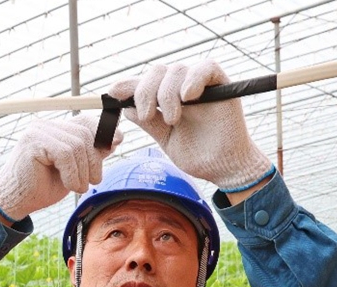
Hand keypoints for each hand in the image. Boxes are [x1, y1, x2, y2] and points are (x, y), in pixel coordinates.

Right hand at [0, 115, 120, 221]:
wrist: (15, 202)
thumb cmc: (43, 187)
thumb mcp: (76, 169)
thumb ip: (93, 153)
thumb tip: (117, 136)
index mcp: (55, 129)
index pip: (85, 121)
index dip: (103, 131)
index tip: (118, 141)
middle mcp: (46, 125)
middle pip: (85, 133)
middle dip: (94, 160)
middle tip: (92, 181)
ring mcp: (38, 131)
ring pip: (77, 144)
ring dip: (83, 171)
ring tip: (78, 187)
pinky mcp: (33, 142)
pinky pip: (65, 153)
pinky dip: (72, 173)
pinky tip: (69, 185)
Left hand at [108, 60, 271, 189]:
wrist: (224, 168)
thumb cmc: (198, 155)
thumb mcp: (166, 139)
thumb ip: (149, 123)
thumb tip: (128, 109)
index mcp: (167, 99)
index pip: (144, 83)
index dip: (127, 85)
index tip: (112, 94)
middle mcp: (182, 88)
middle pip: (156, 71)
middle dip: (145, 92)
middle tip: (148, 116)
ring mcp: (201, 85)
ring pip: (176, 70)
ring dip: (167, 93)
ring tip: (172, 120)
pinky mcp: (221, 84)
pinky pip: (206, 67)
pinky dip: (194, 78)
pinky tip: (188, 97)